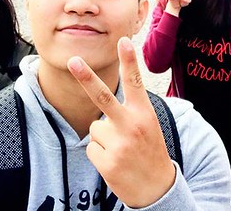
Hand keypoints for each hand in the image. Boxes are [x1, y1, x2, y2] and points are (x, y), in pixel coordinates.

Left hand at [68, 38, 175, 208]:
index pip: (135, 82)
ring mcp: (119, 145)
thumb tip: (102, 98)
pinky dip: (100, 154)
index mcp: (144, 114)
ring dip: (104, 138)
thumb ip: (130, 109)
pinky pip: (91, 147)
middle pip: (103, 97)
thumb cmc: (149, 150)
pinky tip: (115, 162)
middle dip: (86, 77)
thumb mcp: (148, 125)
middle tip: (73, 61)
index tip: (123, 41)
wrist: (157, 190)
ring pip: (96, 127)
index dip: (129, 61)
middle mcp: (132, 126)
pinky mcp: (107, 162)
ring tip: (121, 150)